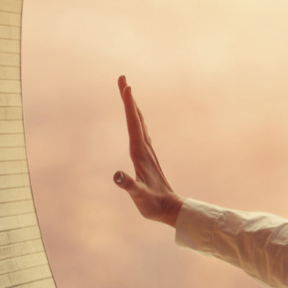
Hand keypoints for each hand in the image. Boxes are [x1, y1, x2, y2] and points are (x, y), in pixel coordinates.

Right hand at [113, 75, 182, 225]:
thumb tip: (117, 176)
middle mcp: (145, 148)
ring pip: (140, 123)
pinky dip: (136, 120)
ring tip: (127, 91)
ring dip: (132, 106)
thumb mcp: (139, 196)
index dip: (128, 105)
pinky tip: (136, 120)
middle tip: (122, 78)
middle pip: (136, 117)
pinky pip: (141, 132)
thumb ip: (128, 186)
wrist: (170, 210)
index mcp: (140, 153)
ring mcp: (148, 152)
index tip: (126, 86)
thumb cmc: (153, 204)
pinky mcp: (148, 157)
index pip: (133, 124)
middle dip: (129, 97)